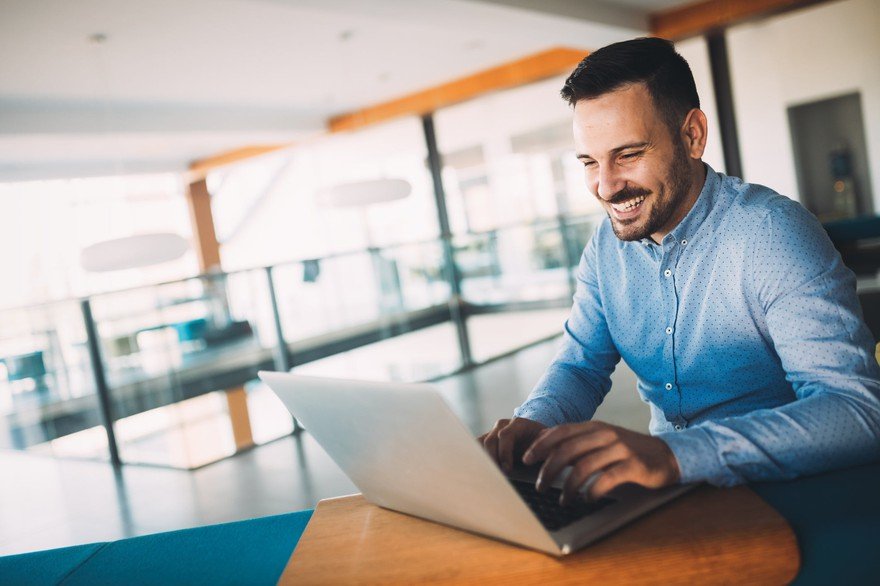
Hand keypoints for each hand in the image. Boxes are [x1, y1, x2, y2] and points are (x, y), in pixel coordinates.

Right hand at [478, 417, 546, 472]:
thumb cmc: (540, 439)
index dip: (504, 452)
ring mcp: (493, 432)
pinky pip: (476, 447)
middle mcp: (502, 425)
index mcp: (517, 424)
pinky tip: (478, 470)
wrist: (533, 434)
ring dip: (482, 460)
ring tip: (487, 475)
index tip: (507, 469)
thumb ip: (545, 442)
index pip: (505, 435)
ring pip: (480, 444)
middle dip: (493, 459)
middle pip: (490, 441)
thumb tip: (542, 448)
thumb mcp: (546, 440)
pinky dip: (476, 457)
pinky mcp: (486, 440)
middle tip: (497, 475)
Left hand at [522, 421, 679, 504]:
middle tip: (539, 485)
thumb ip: (578, 443)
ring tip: (563, 500)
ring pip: (584, 465)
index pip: (561, 432)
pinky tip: (586, 499)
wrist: (666, 456)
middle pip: (567, 449)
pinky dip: (592, 491)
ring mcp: (620, 448)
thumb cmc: (628, 452)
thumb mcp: (602, 441)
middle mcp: (605, 434)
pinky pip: (606, 478)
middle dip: (548, 469)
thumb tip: (545, 447)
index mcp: (594, 427)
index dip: (541, 444)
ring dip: (568, 486)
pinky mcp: (633, 465)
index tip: (526, 459)